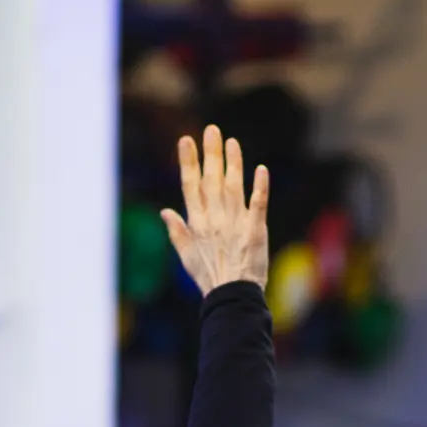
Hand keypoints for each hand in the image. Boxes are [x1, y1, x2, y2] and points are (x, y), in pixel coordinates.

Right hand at [161, 124, 270, 295]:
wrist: (231, 296)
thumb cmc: (209, 277)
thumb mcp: (187, 256)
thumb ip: (177, 231)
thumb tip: (165, 211)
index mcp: (197, 223)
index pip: (191, 186)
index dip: (188, 162)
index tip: (186, 141)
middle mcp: (215, 219)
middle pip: (212, 180)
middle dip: (211, 154)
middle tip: (211, 130)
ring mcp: (236, 224)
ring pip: (234, 187)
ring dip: (233, 163)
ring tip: (232, 142)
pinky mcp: (255, 230)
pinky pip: (258, 204)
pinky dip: (260, 187)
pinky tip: (261, 169)